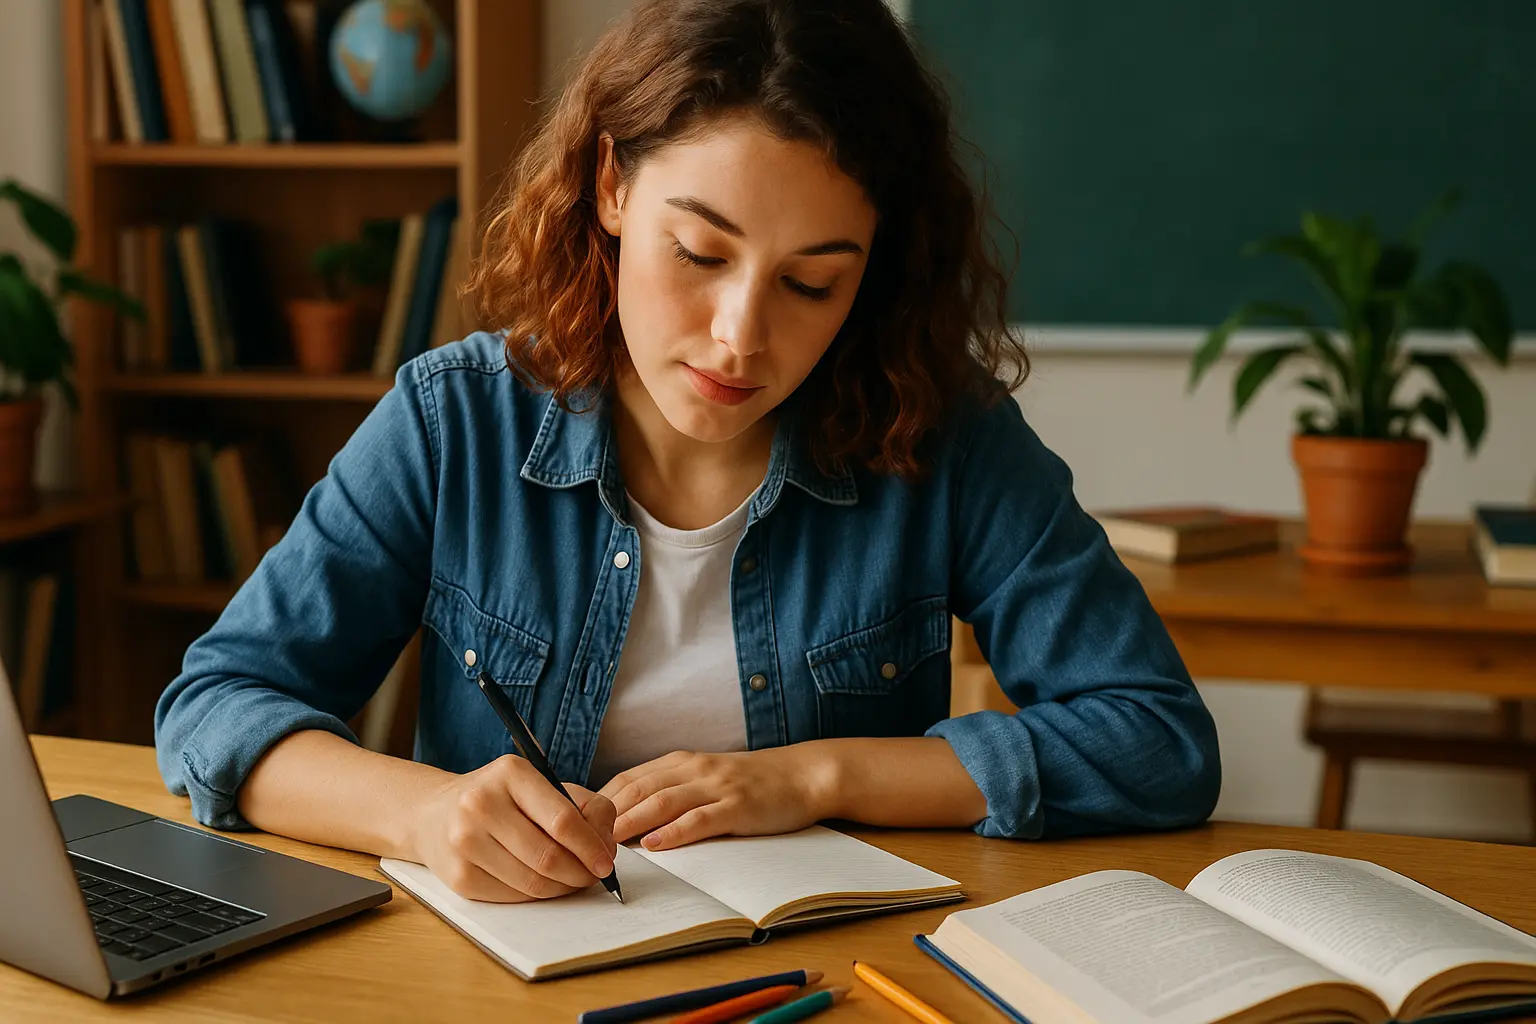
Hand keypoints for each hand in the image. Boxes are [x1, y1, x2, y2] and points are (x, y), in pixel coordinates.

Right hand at [410, 754, 617, 901]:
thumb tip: (606, 846)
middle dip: (580, 873)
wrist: (434, 814)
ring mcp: (465, 841)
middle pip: (548, 857)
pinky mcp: (458, 876)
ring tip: (571, 880)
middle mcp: (481, 804)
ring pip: (532, 883)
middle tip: (593, 876)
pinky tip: (542, 884)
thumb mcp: (542, 786)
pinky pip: (512, 897)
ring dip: (562, 888)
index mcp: (510, 773)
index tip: (606, 862)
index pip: (562, 820)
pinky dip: (536, 896)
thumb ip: (584, 807)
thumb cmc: (502, 799)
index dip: (591, 847)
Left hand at [598, 746, 835, 850]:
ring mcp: (716, 786)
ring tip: (606, 843)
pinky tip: (656, 844)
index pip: (626, 779)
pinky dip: (676, 832)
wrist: (801, 775)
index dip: (597, 801)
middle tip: (578, 840)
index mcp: (679, 762)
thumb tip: (624, 819)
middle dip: (605, 816)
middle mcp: (693, 769)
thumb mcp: (703, 779)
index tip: (573, 824)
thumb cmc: (749, 783)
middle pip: (638, 790)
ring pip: (663, 801)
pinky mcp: (737, 805)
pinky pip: (701, 818)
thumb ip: (669, 791)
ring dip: (631, 823)